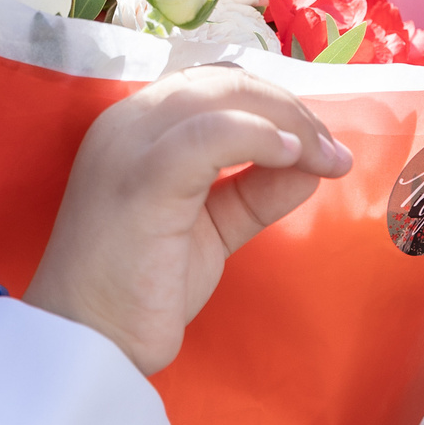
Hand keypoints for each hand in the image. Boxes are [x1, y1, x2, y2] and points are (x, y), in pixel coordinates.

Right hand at [25, 67, 351, 374]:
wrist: (89, 340)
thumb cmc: (140, 286)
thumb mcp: (210, 227)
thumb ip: (253, 192)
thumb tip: (311, 164)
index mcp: (134, 127)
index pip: (213, 85)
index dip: (273, 104)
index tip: (317, 145)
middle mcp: (126, 122)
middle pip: (225, 83)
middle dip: (291, 112)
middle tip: (333, 156)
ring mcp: (130, 146)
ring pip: (222, 97)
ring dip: (289, 123)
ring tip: (326, 160)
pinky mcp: (143, 180)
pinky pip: (210, 136)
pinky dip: (259, 137)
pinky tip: (293, 160)